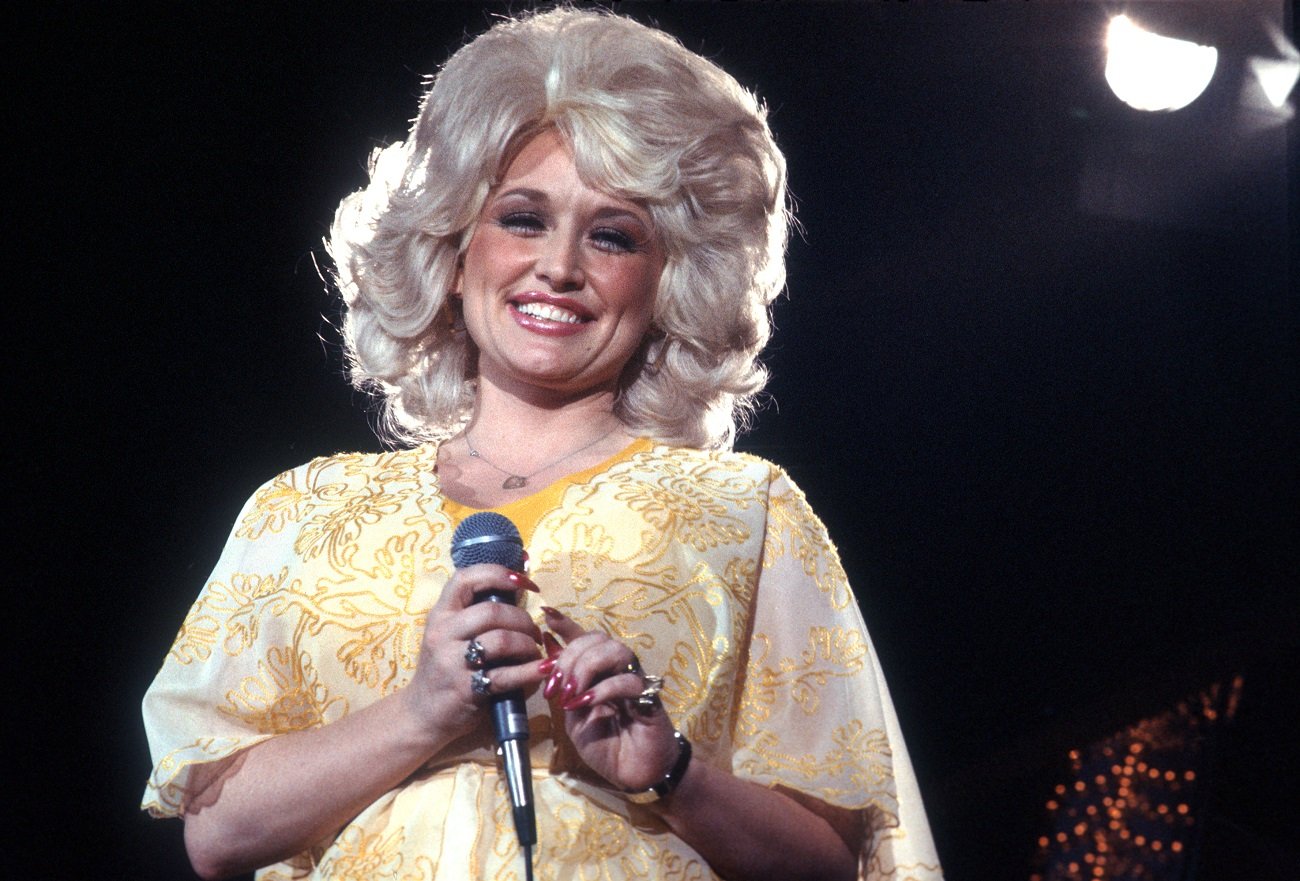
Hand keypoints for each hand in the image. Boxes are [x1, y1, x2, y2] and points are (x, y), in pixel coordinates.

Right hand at [400, 565, 544, 743]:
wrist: (422, 713)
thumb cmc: (444, 668)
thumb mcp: (450, 634)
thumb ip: (476, 614)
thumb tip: (520, 586)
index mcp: (441, 614)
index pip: (466, 578)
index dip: (499, 574)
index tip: (524, 582)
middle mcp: (443, 634)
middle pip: (492, 611)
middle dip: (523, 619)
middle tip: (534, 632)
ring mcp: (452, 662)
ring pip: (501, 640)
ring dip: (527, 644)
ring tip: (534, 651)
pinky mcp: (466, 690)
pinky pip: (506, 675)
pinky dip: (530, 671)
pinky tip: (543, 668)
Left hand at [541, 607, 678, 791]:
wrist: (632, 773)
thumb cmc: (604, 745)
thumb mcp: (573, 718)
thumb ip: (564, 689)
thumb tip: (547, 656)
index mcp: (598, 672)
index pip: (584, 638)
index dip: (566, 623)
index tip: (545, 613)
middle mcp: (618, 670)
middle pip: (597, 639)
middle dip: (571, 656)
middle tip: (556, 685)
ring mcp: (635, 681)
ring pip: (615, 651)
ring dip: (587, 668)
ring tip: (572, 693)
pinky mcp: (649, 698)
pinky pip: (628, 681)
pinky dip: (603, 689)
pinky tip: (587, 703)